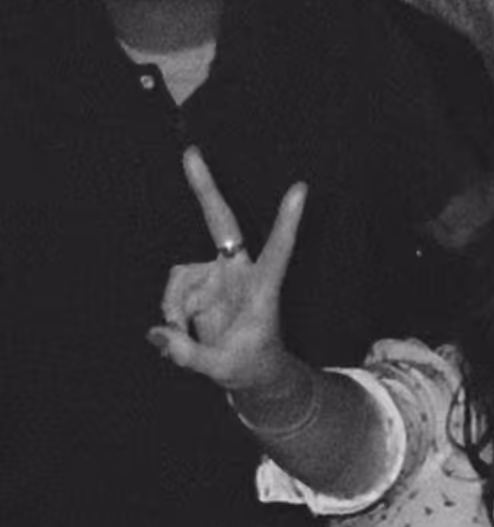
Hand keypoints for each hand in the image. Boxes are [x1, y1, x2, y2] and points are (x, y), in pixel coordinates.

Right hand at [148, 146, 305, 392]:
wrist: (252, 373)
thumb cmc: (249, 367)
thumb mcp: (222, 369)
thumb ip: (189, 354)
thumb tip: (158, 332)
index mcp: (264, 288)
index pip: (280, 249)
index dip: (288, 221)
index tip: (302, 188)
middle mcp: (240, 274)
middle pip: (222, 224)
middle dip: (206, 190)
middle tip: (191, 153)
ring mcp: (218, 276)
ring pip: (180, 276)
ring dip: (174, 307)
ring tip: (184, 338)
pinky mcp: (200, 285)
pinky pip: (172, 293)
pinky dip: (170, 313)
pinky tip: (179, 332)